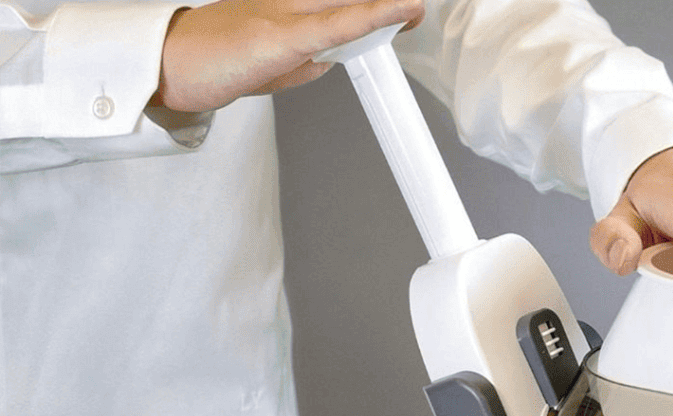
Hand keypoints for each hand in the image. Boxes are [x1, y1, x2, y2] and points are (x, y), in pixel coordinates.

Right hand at [152, 0, 423, 111]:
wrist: (166, 66)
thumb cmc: (212, 63)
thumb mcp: (271, 65)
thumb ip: (306, 61)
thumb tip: (334, 62)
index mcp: (287, 5)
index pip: (338, 1)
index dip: (374, 5)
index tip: (407, 6)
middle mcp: (288, 0)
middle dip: (385, 2)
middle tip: (419, 6)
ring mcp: (283, 13)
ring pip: (345, 3)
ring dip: (385, 4)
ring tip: (420, 4)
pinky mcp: (278, 36)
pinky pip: (335, 24)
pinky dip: (371, 15)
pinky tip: (401, 9)